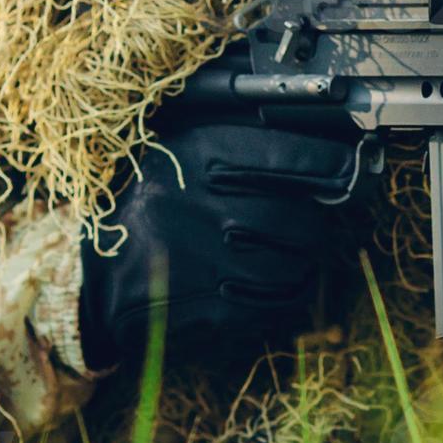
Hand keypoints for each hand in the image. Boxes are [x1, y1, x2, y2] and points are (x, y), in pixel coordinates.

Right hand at [79, 122, 364, 373]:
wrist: (90, 271)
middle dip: (317, 227)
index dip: (333, 166)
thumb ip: (246, 135)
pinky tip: (281, 288)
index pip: (290, 158)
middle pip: (299, 220)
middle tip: (315, 226)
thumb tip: (327, 142)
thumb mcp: (184, 147)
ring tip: (294, 258)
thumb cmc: (153, 200)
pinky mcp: (200, 307)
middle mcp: (199, 204)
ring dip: (306, 266)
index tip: (352, 170)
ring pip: (293, 267)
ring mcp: (200, 261)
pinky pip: (272, 307)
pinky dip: (288, 299)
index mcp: (196, 154)